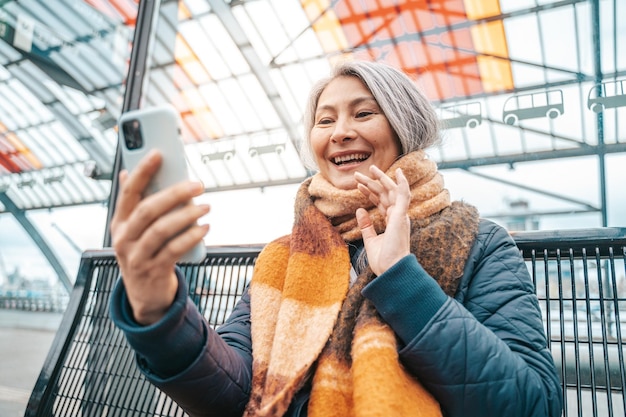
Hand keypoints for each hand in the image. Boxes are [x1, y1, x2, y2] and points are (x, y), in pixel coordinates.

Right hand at [110, 150, 209, 324]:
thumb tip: (129, 171)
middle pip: (148, 210)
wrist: (145, 296)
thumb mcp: (134, 231)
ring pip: (161, 230)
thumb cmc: (144, 253)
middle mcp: (123, 239)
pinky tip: (204, 228)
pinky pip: (173, 250)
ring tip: (206, 207)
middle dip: (174, 194)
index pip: (128, 192)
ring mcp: (137, 257)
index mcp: (119, 223)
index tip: (158, 153)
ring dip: (186, 216)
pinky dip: (190, 237)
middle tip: (197, 185)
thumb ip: (135, 204)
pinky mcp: (154, 271)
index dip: (142, 172)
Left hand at [354, 166, 410, 275]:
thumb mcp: (370, 240)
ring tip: (371, 168)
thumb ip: (366, 225)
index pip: (381, 202)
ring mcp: (400, 216)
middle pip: (385, 194)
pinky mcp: (401, 216)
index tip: (359, 185)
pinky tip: (399, 173)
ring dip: (381, 179)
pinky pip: (404, 196)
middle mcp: (398, 217)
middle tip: (359, 174)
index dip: (370, 192)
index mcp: (392, 222)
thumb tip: (360, 210)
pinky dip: (402, 184)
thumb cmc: (383, 260)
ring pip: (391, 191)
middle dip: (372, 183)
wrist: (391, 271)